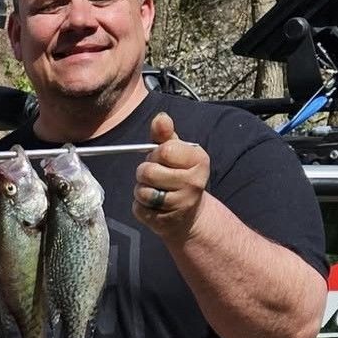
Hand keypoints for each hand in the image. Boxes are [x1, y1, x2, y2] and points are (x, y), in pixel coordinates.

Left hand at [133, 112, 209, 242]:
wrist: (187, 213)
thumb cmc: (177, 175)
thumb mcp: (173, 151)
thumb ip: (164, 134)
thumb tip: (161, 117)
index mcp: (199, 160)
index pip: (164, 150)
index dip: (156, 154)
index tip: (163, 159)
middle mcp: (195, 182)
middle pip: (149, 171)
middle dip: (145, 173)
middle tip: (157, 177)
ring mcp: (182, 204)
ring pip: (142, 190)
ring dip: (141, 189)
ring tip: (156, 191)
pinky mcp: (166, 220)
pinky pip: (139, 208)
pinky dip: (140, 206)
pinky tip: (154, 206)